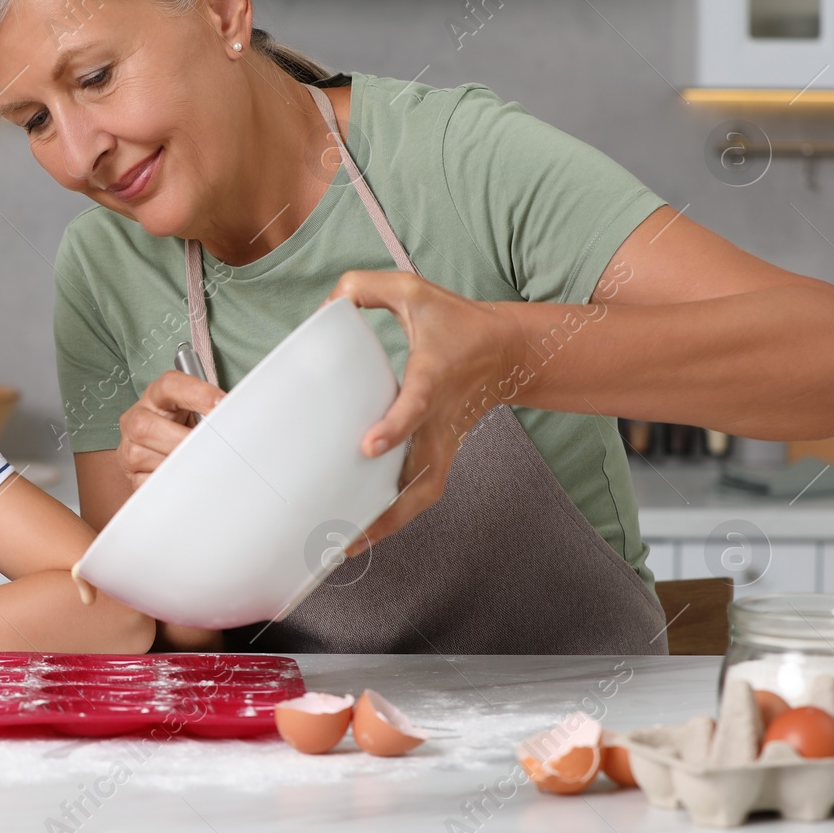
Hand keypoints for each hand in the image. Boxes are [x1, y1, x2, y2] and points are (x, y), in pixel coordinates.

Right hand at [116, 370, 225, 489]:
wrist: (164, 451)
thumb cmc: (184, 427)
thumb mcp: (196, 412)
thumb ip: (210, 412)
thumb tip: (233, 422)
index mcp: (156, 397)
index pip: (169, 385)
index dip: (197, 393)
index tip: (222, 404)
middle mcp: (136, 419)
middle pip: (146, 426)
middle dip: (182, 439)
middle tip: (209, 447)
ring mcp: (129, 448)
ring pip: (143, 457)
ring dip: (177, 465)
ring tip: (200, 465)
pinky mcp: (132, 475)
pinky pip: (147, 483)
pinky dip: (170, 483)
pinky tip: (186, 480)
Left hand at [326, 271, 519, 554]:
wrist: (505, 353)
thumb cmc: (455, 323)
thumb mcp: (412, 289)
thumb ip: (365, 287)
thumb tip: (328, 307)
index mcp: (435, 378)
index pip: (417, 404)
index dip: (396, 426)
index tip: (369, 446)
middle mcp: (440, 420)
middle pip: (422, 475)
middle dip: (388, 507)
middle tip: (344, 529)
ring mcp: (443, 443)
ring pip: (421, 495)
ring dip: (387, 524)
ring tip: (342, 545)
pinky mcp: (440, 455)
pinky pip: (419, 495)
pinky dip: (393, 519)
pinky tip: (358, 534)